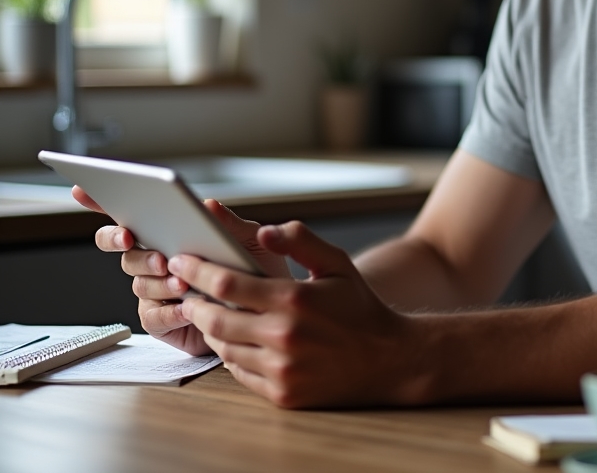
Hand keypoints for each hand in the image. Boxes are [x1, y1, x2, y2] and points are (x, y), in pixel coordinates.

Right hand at [73, 186, 290, 355]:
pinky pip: (152, 315)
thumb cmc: (256, 269)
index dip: (101, 201)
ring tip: (183, 282)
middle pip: (122, 248)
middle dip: (119, 240)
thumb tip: (207, 204)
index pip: (131, 213)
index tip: (83, 188)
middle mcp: (157, 259)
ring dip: (158, 280)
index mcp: (172, 231)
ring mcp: (155, 289)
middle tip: (132, 238)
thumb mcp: (249, 239)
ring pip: (138, 281)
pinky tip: (188, 307)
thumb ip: (229, 223)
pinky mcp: (161, 319)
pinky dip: (170, 311)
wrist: (267, 312)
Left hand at [170, 221, 416, 407]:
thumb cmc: (359, 306)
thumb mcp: (337, 263)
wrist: (387, 359)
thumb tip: (264, 231)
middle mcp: (283, 337)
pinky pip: (239, 373)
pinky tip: (234, 339)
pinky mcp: (281, 394)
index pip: (228, 283)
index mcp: (294, 299)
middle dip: (194, 302)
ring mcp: (281, 369)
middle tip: (186, 291)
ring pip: (224, 347)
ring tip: (209, 313)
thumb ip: (301, 240)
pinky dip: (230, 354)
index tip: (182, 262)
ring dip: (210, 329)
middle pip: (215, 319)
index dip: (198, 271)